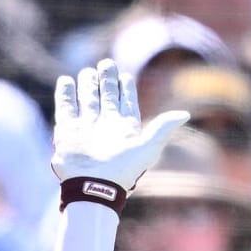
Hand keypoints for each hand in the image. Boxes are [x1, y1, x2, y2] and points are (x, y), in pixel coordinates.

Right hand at [52, 59, 188, 188]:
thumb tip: (184, 114)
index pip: (126, 100)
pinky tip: (66, 81)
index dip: (125, 88)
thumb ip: (163, 128)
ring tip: (88, 72)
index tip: (124, 76)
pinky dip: (65, 93)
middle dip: (106, 80)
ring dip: (87, 84)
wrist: (94, 185)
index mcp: (125, 126)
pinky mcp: (68, 130)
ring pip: (86, 98)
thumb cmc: (124, 170)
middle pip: (105, 96)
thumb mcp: (148, 148)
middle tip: (106, 64)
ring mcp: (86, 126)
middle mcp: (105, 124)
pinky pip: (66, 107)